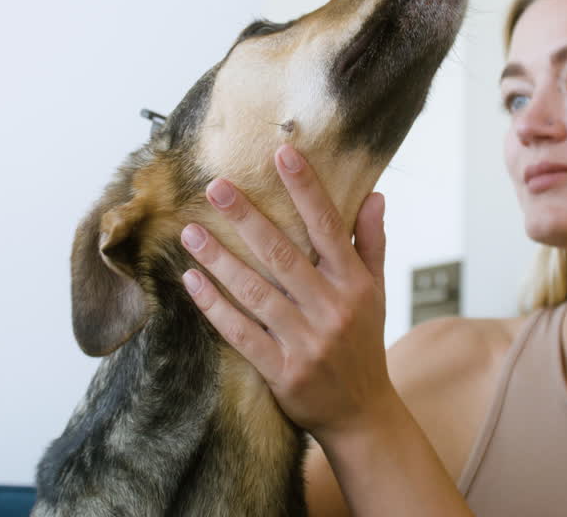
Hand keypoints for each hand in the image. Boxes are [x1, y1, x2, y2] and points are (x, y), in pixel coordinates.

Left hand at [179, 144, 392, 439]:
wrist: (363, 414)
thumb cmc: (364, 344)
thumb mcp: (375, 292)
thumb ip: (370, 243)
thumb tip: (376, 195)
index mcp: (354, 284)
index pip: (328, 227)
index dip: (306, 189)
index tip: (283, 153)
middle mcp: (331, 309)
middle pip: (282, 254)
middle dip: (247, 217)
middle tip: (215, 186)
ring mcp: (305, 342)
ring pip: (255, 292)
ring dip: (220, 259)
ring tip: (190, 232)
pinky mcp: (281, 371)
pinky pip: (241, 333)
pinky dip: (214, 307)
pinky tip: (191, 282)